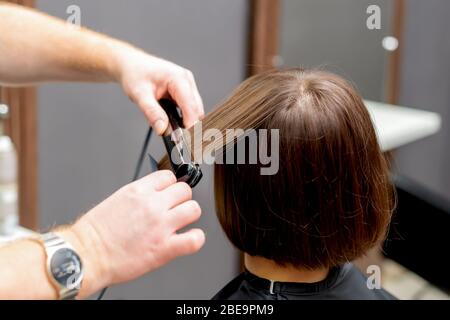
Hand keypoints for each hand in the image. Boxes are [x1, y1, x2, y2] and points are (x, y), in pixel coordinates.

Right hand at [63, 170, 204, 296]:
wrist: (85, 256)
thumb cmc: (94, 233)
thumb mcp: (116, 200)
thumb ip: (139, 195)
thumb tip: (152, 195)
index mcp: (138, 191)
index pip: (168, 176)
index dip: (170, 186)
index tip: (169, 193)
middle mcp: (152, 205)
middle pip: (185, 190)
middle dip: (181, 199)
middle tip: (174, 209)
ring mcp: (160, 226)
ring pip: (194, 209)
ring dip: (189, 216)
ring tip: (180, 224)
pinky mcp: (164, 248)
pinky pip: (195, 239)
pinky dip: (196, 239)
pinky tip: (188, 240)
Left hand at [114, 45, 203, 133]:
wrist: (131, 65)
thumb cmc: (135, 74)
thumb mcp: (140, 95)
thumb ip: (152, 113)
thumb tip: (163, 130)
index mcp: (178, 78)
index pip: (191, 106)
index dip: (190, 124)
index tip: (186, 140)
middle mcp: (186, 80)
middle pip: (197, 110)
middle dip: (189, 126)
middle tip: (177, 140)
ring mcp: (187, 85)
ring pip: (195, 110)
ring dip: (187, 122)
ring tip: (173, 132)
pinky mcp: (185, 91)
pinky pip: (190, 109)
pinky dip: (183, 118)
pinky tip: (172, 122)